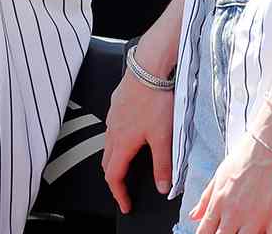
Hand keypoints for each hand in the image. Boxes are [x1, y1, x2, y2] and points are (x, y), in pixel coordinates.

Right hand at [101, 66, 174, 212]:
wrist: (149, 67)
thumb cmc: (156, 99)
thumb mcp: (164, 137)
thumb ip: (163, 164)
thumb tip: (162, 186)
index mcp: (122, 142)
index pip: (114, 176)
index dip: (119, 194)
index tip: (125, 204)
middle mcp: (113, 130)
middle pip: (107, 162)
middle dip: (114, 178)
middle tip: (124, 188)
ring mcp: (113, 116)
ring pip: (109, 144)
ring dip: (115, 158)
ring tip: (128, 162)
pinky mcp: (117, 103)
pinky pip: (113, 127)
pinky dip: (118, 139)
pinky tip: (132, 133)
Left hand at [189, 105, 271, 233]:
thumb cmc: (250, 151)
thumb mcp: (221, 172)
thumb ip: (206, 197)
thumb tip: (193, 216)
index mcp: (220, 201)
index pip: (204, 231)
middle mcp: (235, 213)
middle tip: (231, 231)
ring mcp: (257, 217)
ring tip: (249, 230)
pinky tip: (267, 233)